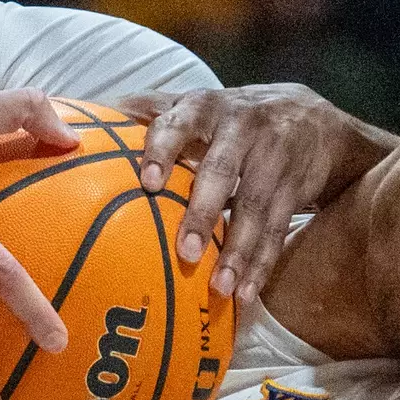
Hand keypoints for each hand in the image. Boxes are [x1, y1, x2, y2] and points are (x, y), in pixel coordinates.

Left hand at [117, 85, 396, 302]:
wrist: (313, 119)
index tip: (149, 183)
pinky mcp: (295, 186)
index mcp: (204, 108)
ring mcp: (273, 156)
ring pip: (255, 206)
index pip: (180, 123)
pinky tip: (245, 293)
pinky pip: (278, 228)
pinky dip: (262, 263)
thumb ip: (149, 111)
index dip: (164, 150)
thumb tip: (86, 121)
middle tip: (185, 252)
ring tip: (220, 289)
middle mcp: (241, 127)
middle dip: (204, 213)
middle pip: (222, 170)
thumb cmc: (231, 119)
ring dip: (238, 251)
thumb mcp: (197, 106)